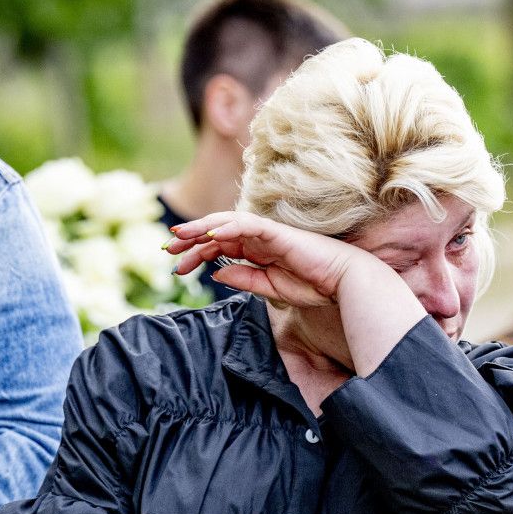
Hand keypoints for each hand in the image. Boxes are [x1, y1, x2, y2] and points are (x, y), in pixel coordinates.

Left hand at [166, 212, 371, 308]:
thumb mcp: (271, 288)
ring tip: (179, 237)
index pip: (220, 247)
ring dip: (201, 229)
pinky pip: (246, 224)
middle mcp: (259, 238)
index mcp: (258, 251)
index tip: (176, 268)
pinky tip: (210, 235)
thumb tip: (216, 276)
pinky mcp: (277, 231)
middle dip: (190, 239)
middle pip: (217, 233)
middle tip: (167, 249)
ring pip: (226, 224)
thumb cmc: (315, 285)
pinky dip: (227, 227)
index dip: (196, 254)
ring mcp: (267, 232)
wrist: (345, 283)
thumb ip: (245, 280)